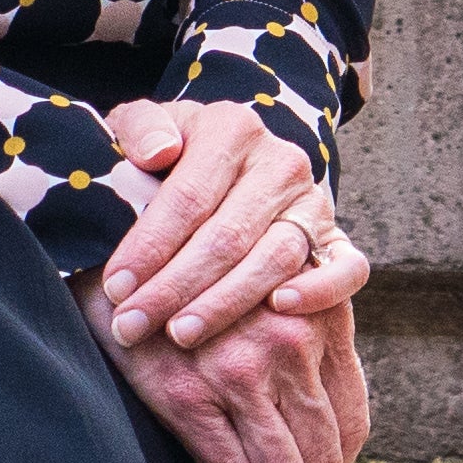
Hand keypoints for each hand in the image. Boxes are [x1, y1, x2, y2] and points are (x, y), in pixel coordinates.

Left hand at [94, 100, 361, 347]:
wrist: (224, 168)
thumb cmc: (167, 159)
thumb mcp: (141, 131)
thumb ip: (139, 129)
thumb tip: (158, 154)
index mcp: (232, 128)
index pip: (188, 197)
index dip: (149, 246)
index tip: (116, 287)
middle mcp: (280, 161)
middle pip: (227, 235)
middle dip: (174, 287)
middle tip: (131, 326)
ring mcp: (313, 201)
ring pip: (276, 257)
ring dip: (225, 303)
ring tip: (180, 335)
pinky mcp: (336, 237)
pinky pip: (345, 268)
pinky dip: (319, 290)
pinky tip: (279, 309)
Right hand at [98, 275, 372, 462]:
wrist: (129, 275)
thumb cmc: (210, 296)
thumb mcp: (278, 301)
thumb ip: (313, 352)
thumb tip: (334, 437)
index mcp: (322, 318)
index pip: (353, 422)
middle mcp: (289, 341)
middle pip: (324, 456)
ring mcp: (240, 369)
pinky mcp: (188, 394)